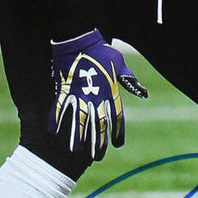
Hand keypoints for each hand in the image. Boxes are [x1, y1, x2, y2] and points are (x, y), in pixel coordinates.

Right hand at [49, 29, 147, 159]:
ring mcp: (79, 95)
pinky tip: (52, 133)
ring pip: (79, 122)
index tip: (117, 144)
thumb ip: (129, 81)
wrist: (79, 40)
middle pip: (99, 125)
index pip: (117, 118)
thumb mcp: (119, 65)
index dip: (117, 132)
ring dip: (78, 138)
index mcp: (110, 92)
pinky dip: (55, 120)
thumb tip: (144, 93)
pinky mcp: (64, 90)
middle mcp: (95, 97)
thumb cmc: (102, 51)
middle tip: (97, 157)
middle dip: (98, 143)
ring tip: (77, 153)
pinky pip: (59, 108)